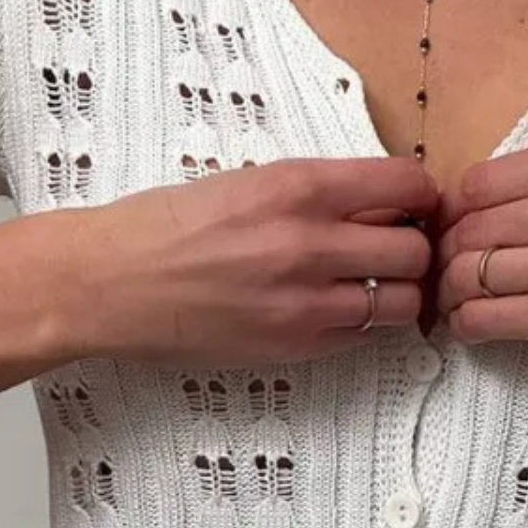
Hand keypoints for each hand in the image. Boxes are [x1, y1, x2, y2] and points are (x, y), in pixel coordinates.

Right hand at [54, 156, 438, 368]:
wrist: (108, 283)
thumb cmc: (163, 227)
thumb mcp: (244, 180)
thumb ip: (313, 190)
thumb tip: (374, 200)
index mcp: (296, 186)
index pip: (406, 185)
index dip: (419, 196)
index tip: (411, 205)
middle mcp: (308, 242)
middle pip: (415, 249)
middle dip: (413, 248)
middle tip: (394, 249)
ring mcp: (304, 302)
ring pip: (401, 301)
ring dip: (396, 293)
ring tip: (371, 286)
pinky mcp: (294, 347)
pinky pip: (363, 337)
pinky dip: (362, 325)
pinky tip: (336, 312)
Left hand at [435, 136, 527, 383]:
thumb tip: (470, 208)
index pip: (477, 182)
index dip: (454, 214)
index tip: (453, 233)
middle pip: (465, 229)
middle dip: (446, 257)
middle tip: (446, 276)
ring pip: (464, 273)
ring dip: (450, 294)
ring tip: (457, 304)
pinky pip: (479, 318)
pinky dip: (464, 326)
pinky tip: (473, 328)